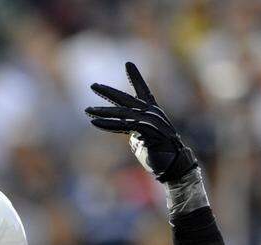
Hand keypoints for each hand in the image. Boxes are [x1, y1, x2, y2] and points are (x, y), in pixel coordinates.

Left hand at [85, 62, 196, 183]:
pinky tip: (94, 122)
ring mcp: (150, 121)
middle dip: (108, 92)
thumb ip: (134, 127)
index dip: (136, 77)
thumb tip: (124, 126)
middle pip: (126, 99)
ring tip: (87, 110)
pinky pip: (123, 125)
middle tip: (93, 86)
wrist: (173, 165)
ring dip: (102, 111)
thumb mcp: (143, 137)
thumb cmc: (158, 153)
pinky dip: (107, 124)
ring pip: (121, 113)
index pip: (143, 90)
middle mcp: (151, 113)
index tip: (128, 63)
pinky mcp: (146, 131)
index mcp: (152, 111)